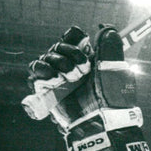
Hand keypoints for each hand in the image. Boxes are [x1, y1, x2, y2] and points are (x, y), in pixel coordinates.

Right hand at [23, 26, 150, 150]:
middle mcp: (74, 68)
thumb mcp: (115, 70)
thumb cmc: (113, 99)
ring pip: (46, 57)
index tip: (81, 40)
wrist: (101, 123)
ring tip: (69, 75)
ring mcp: (61, 79)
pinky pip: (35, 73)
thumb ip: (111, 47)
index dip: (74, 37)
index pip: (74, 38)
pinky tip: (52, 76)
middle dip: (68, 51)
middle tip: (81, 67)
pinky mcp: (49, 90)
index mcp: (90, 60)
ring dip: (55, 61)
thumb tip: (107, 27)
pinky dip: (40, 70)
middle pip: (59, 46)